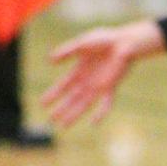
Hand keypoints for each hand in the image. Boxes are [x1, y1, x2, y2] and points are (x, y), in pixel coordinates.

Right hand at [41, 20, 164, 126]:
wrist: (124, 42)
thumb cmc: (104, 40)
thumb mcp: (81, 44)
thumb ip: (66, 51)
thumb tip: (50, 60)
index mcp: (79, 71)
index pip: (63, 86)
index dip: (53, 94)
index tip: (42, 103)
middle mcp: (87, 81)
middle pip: (72, 98)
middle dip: (61, 109)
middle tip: (51, 119)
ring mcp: (98, 86)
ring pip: (84, 104)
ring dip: (74, 114)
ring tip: (63, 125)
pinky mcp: (110, 87)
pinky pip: (105, 103)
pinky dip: (100, 113)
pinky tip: (93, 122)